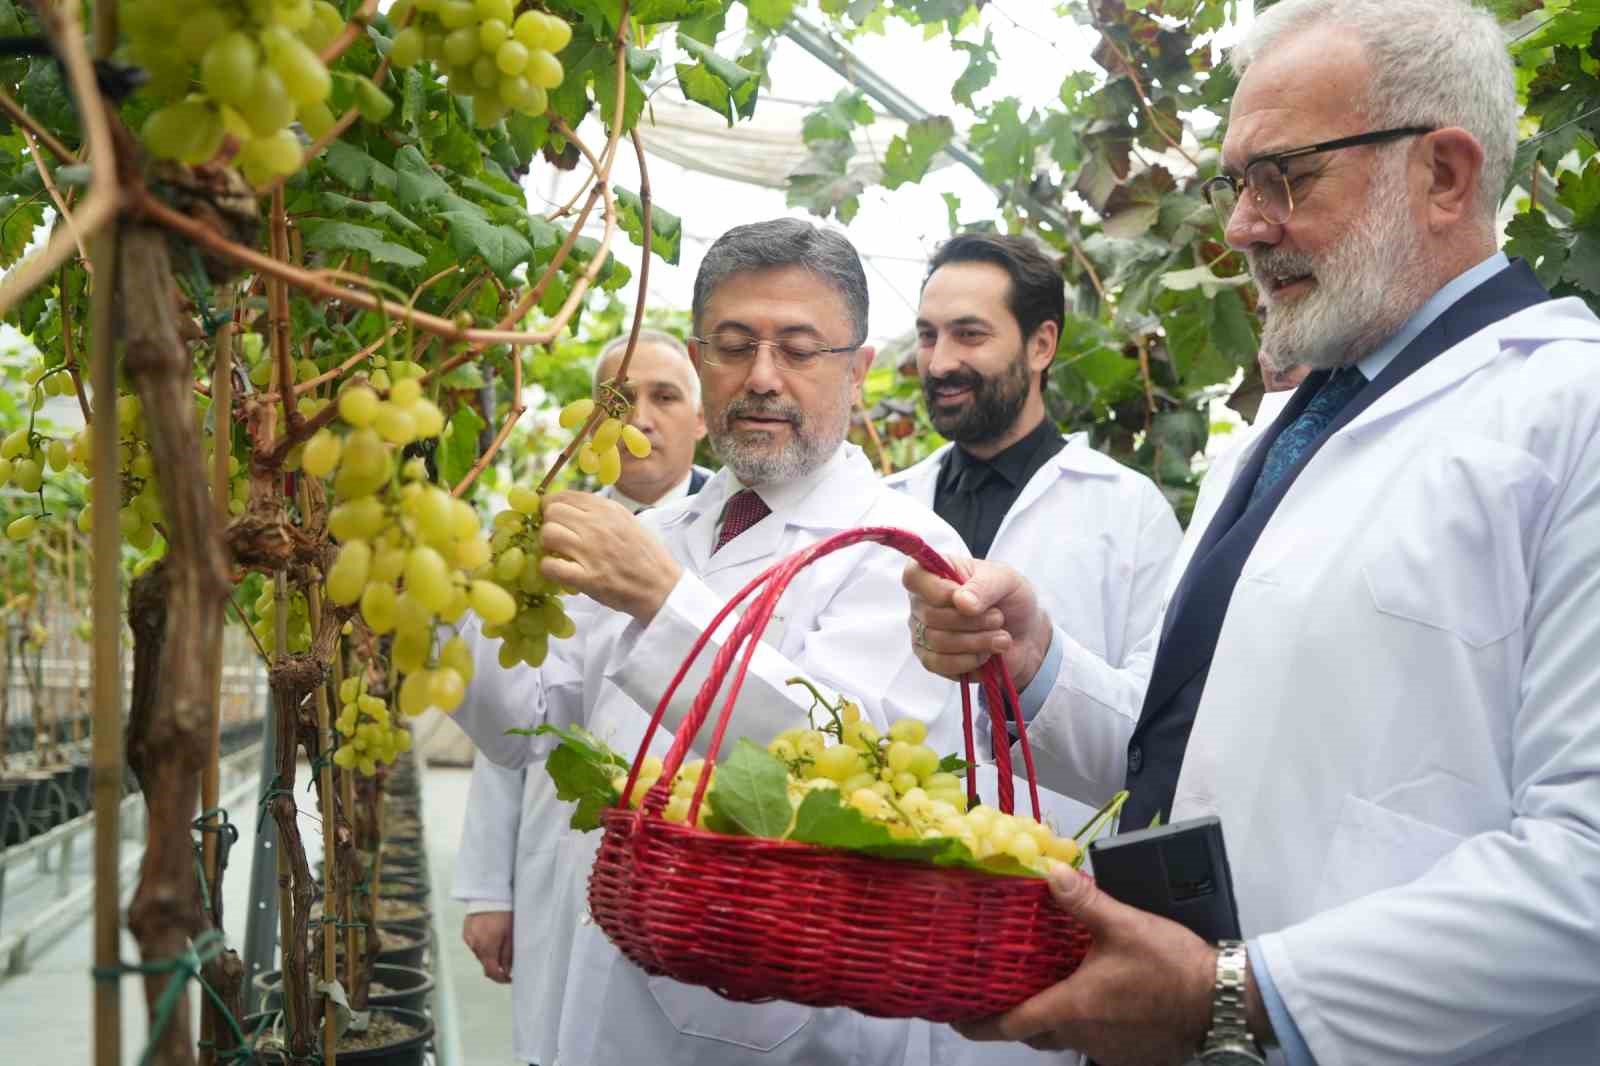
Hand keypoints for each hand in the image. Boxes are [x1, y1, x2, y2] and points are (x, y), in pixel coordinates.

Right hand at [462, 910, 514, 983]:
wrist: (489, 894)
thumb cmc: (503, 911)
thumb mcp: (511, 934)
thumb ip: (508, 954)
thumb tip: (507, 970)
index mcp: (487, 947)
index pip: (491, 972)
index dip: (501, 979)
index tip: (509, 978)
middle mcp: (475, 945)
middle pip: (485, 963)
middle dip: (496, 964)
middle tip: (507, 959)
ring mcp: (469, 938)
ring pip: (479, 953)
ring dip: (489, 953)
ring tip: (499, 941)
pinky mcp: (465, 931)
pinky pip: (474, 943)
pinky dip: (482, 943)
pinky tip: (490, 934)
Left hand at [539, 490, 682, 620]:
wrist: (661, 586)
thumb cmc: (644, 554)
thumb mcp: (626, 520)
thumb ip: (599, 511)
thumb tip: (569, 506)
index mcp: (607, 509)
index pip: (563, 496)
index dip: (552, 507)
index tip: (555, 519)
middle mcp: (598, 526)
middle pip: (551, 512)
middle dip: (548, 524)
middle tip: (556, 538)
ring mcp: (591, 551)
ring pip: (548, 534)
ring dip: (547, 546)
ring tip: (558, 554)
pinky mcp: (587, 578)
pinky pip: (550, 566)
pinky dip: (548, 568)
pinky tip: (558, 570)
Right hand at [902, 557, 1052, 687]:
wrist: (1025, 635)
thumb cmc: (1009, 599)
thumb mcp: (1006, 580)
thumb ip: (984, 586)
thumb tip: (960, 601)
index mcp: (935, 573)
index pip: (914, 576)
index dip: (937, 590)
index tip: (965, 598)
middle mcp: (923, 602)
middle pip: (930, 615)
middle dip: (972, 620)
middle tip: (999, 618)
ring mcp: (923, 632)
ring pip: (937, 641)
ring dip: (976, 641)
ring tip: (1001, 637)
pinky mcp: (931, 660)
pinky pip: (938, 664)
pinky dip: (969, 660)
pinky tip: (986, 654)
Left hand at [954, 863, 1215, 1064]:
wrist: (1225, 1004)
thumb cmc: (1171, 966)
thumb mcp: (1123, 924)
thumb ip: (1082, 900)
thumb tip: (1048, 871)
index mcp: (1072, 1007)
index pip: (1011, 1024)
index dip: (979, 1024)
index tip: (957, 1020)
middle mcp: (1084, 1036)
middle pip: (1036, 1035)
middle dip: (1017, 1018)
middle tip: (1003, 994)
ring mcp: (1109, 1051)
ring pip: (1067, 1039)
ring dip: (1056, 1019)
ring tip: (1050, 989)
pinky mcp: (1133, 1055)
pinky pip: (1097, 1043)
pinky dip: (1088, 1025)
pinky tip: (1099, 1000)